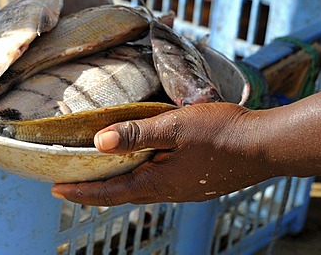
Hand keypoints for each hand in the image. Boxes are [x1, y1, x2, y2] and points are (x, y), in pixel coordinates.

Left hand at [52, 103, 276, 205]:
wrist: (264, 146)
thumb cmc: (220, 133)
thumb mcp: (174, 128)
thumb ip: (136, 135)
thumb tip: (99, 142)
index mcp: (157, 182)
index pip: (109, 192)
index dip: (81, 192)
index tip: (56, 189)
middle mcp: (167, 191)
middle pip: (121, 193)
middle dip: (94, 190)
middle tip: (71, 182)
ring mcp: (182, 189)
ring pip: (139, 188)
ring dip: (116, 183)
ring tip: (99, 174)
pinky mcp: (194, 182)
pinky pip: (157, 183)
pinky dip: (138, 177)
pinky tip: (139, 166)